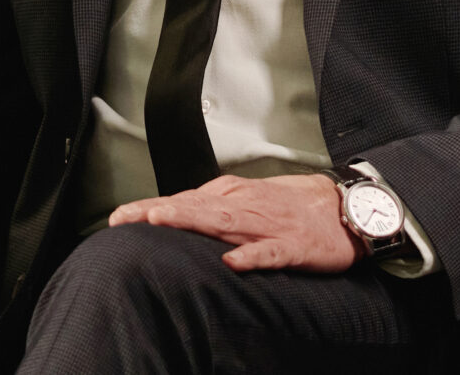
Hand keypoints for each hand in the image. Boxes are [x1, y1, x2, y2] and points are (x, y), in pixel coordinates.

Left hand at [106, 173, 353, 273]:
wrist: (342, 208)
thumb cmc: (292, 206)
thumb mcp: (249, 200)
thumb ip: (215, 206)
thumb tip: (176, 212)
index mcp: (233, 197)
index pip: (183, 201)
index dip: (149, 208)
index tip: (116, 218)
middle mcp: (245, 206)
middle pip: (195, 208)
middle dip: (160, 212)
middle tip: (127, 218)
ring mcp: (268, 226)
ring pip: (225, 222)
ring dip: (192, 221)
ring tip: (162, 222)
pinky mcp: (293, 247)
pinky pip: (269, 253)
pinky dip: (250, 257)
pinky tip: (232, 263)